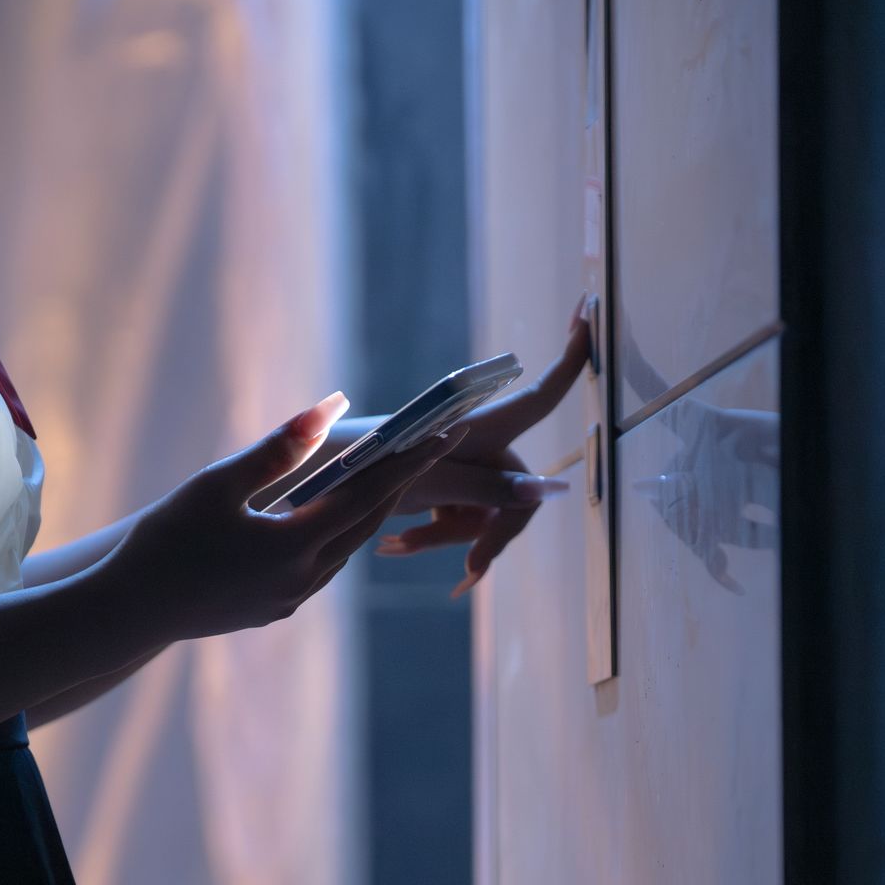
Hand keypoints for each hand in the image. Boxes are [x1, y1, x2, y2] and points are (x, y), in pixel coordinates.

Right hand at [114, 393, 465, 640]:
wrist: (130, 613)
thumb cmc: (165, 541)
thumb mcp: (218, 485)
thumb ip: (278, 449)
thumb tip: (330, 407)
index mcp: (296, 546)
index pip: (370, 494)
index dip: (410, 459)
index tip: (444, 431)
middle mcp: (304, 579)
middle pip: (367, 523)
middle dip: (398, 482)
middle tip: (424, 445)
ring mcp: (290, 600)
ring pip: (345, 548)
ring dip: (366, 511)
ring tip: (382, 474)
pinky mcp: (273, 610)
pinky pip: (320, 568)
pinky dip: (334, 536)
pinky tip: (328, 518)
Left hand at [375, 298, 597, 595]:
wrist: (292, 487)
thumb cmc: (351, 469)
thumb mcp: (421, 481)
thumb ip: (487, 485)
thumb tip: (550, 489)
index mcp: (472, 425)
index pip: (537, 399)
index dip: (571, 362)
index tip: (591, 311)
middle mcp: (468, 440)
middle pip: (515, 487)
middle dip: (490, 528)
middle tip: (468, 573)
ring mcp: (450, 463)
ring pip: (483, 510)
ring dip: (448, 535)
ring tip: (396, 546)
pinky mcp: (430, 483)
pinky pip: (454, 517)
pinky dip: (430, 535)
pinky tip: (393, 547)